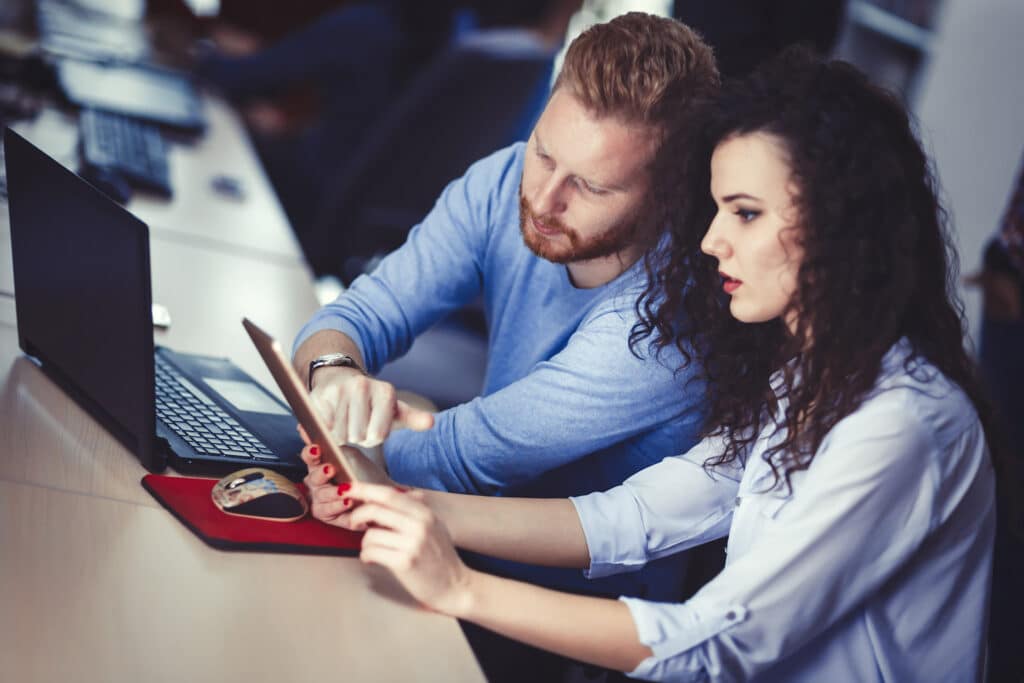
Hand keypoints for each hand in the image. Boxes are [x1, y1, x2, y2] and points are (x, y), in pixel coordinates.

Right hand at [300, 439, 383, 529]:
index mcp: (319, 467)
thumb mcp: (349, 454)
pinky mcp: (330, 517)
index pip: (309, 458)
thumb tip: (304, 428)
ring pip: (320, 498)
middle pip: (312, 479)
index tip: (317, 449)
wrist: (382, 494)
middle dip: (321, 474)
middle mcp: (317, 485)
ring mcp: (322, 501)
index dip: (310, 453)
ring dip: (332, 492)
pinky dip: (339, 507)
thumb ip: (330, 443)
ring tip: (345, 488)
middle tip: (331, 469)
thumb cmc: (363, 473)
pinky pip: (330, 513)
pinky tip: (348, 502)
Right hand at [310, 366, 433, 446]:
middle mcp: (362, 385)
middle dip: (357, 437)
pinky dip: (325, 430)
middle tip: (356, 423)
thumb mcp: (394, 410)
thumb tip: (431, 422)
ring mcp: (339, 390)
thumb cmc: (371, 403)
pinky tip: (329, 420)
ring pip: (339, 434)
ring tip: (344, 421)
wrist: (339, 380)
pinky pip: (322, 427)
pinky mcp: (318, 396)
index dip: (374, 437)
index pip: (379, 435)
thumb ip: (413, 418)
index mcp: (385, 391)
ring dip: (340, 435)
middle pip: (358, 435)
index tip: (373, 427)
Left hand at [346, 482, 474, 616]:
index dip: (364, 489)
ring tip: (373, 549)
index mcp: (425, 513)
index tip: (348, 488)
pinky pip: (371, 552)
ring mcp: (412, 544)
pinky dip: (366, 555)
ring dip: (365, 542)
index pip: (389, 494)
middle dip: (357, 515)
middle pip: (375, 510)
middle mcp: (419, 525)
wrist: (455, 586)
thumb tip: (403, 492)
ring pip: (370, 534)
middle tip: (354, 523)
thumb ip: (418, 509)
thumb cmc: (442, 557)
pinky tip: (373, 559)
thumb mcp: (435, 526)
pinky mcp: (404, 563)